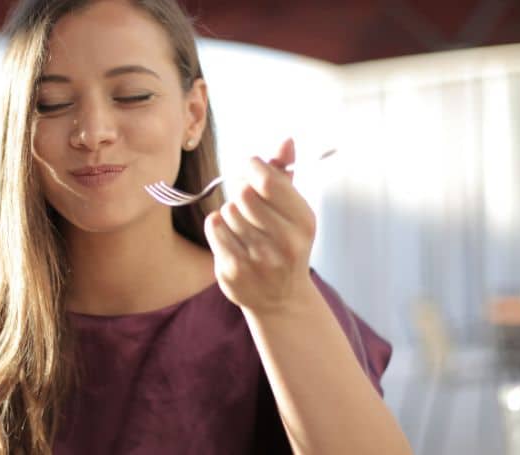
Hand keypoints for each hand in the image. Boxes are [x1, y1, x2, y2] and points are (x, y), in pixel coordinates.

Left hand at [203, 138, 317, 314]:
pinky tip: (231, 237)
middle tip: (245, 198)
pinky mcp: (234, 271)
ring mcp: (258, 260)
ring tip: (243, 225)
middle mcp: (285, 243)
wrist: (281, 299)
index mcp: (304, 222)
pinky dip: (218, 226)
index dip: (253, 167)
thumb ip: (286, 174)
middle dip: (241, 190)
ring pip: (228, 210)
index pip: (268, 181)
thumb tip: (286, 140)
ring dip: (231, 212)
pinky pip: (215, 227)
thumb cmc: (285, 244)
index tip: (251, 169)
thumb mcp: (294, 211)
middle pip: (244, 194)